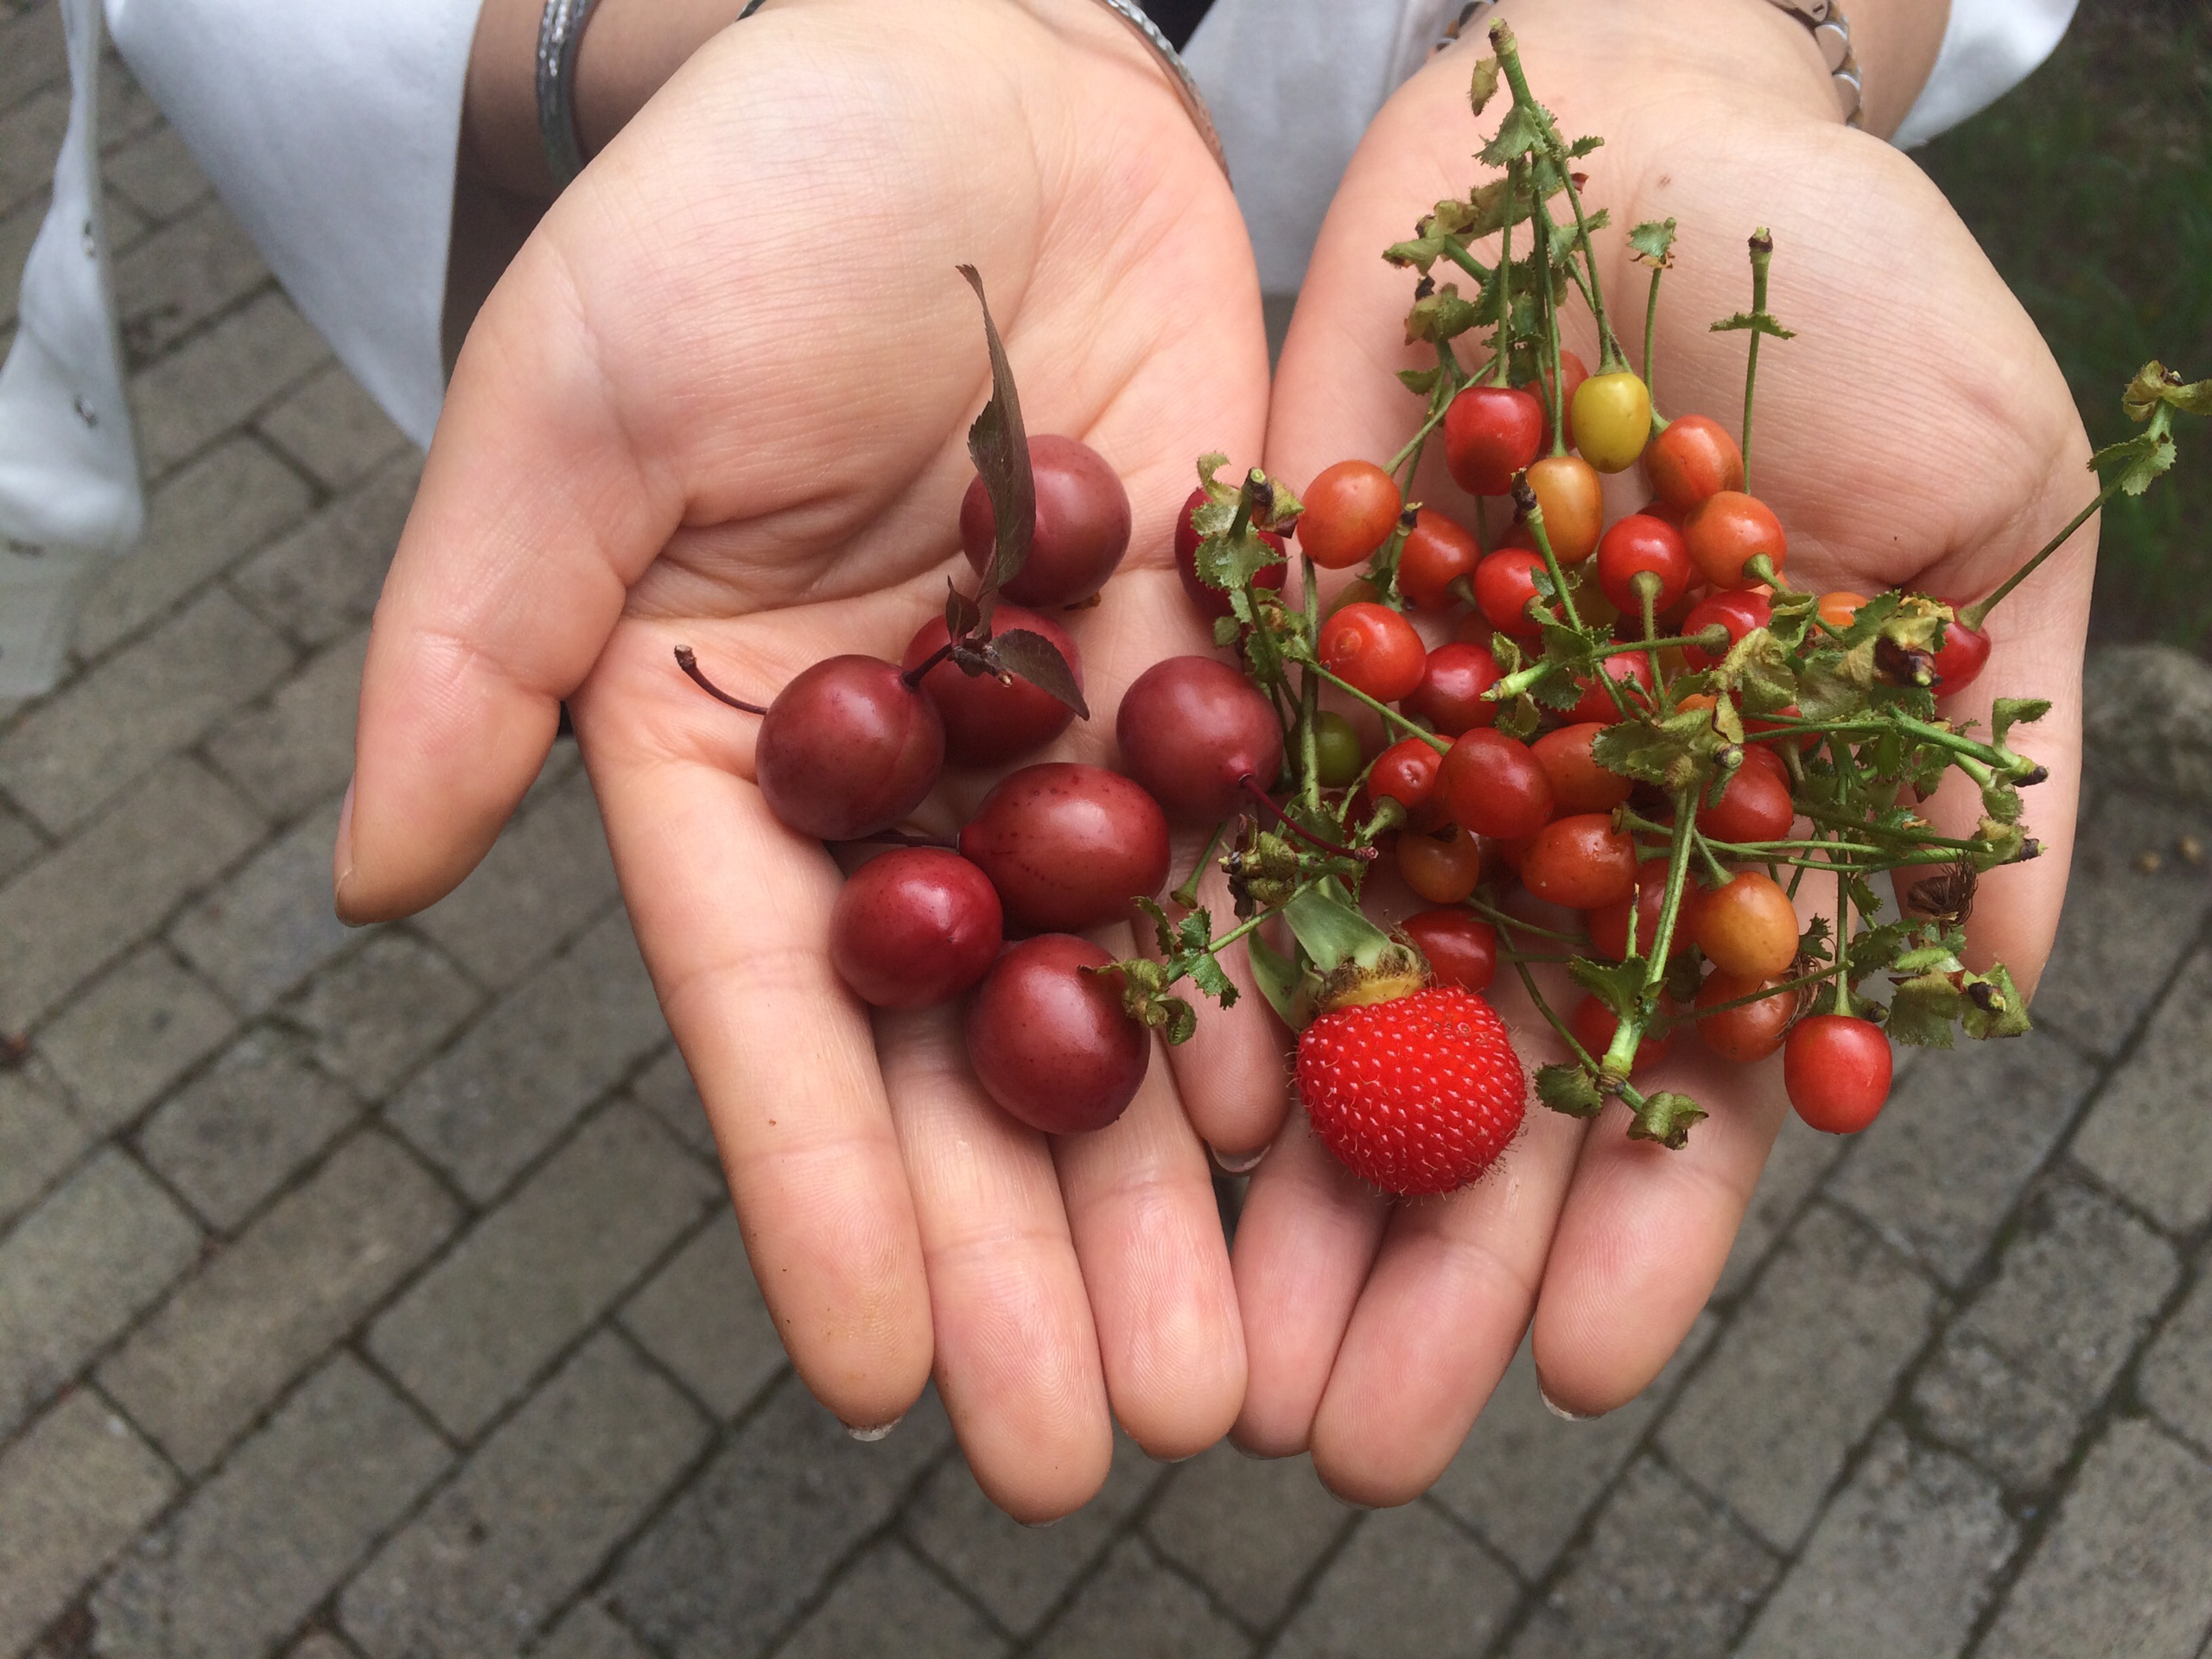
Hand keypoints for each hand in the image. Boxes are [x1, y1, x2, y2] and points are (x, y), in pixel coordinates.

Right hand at [338, 0, 1277, 1519]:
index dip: (831, 1203)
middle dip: (1038, 1254)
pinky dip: (1306, 983)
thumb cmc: (734, 222)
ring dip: (1187, 1184)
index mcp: (737, 768)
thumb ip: (472, 652)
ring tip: (1244, 1364)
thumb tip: (378, 885)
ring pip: (1136, 996)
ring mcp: (1073, 743)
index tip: (882, 1382)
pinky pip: (1271, 848)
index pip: (779, 1023)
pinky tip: (1346, 1127)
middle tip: (1109, 1444)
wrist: (961, 71)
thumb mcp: (569, 422)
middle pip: (978, 1057)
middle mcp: (914, 793)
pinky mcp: (1219, 665)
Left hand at [1236, 0, 2091, 1503]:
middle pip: (1466, 1072)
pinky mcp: (1262, 645)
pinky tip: (1139, 1097)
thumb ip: (1979, 738)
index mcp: (1699, 822)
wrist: (1635, 111)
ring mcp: (1386, 741)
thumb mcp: (1982, 493)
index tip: (1567, 1368)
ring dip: (1270, 1174)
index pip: (1664, 1066)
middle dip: (1412, 1253)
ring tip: (1215, 1344)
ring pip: (1320, 991)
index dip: (1629, 1224)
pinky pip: (1214, 821)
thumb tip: (1973, 981)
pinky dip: (1181, 955)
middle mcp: (1528, 815)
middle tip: (1344, 1436)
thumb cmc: (1850, 281)